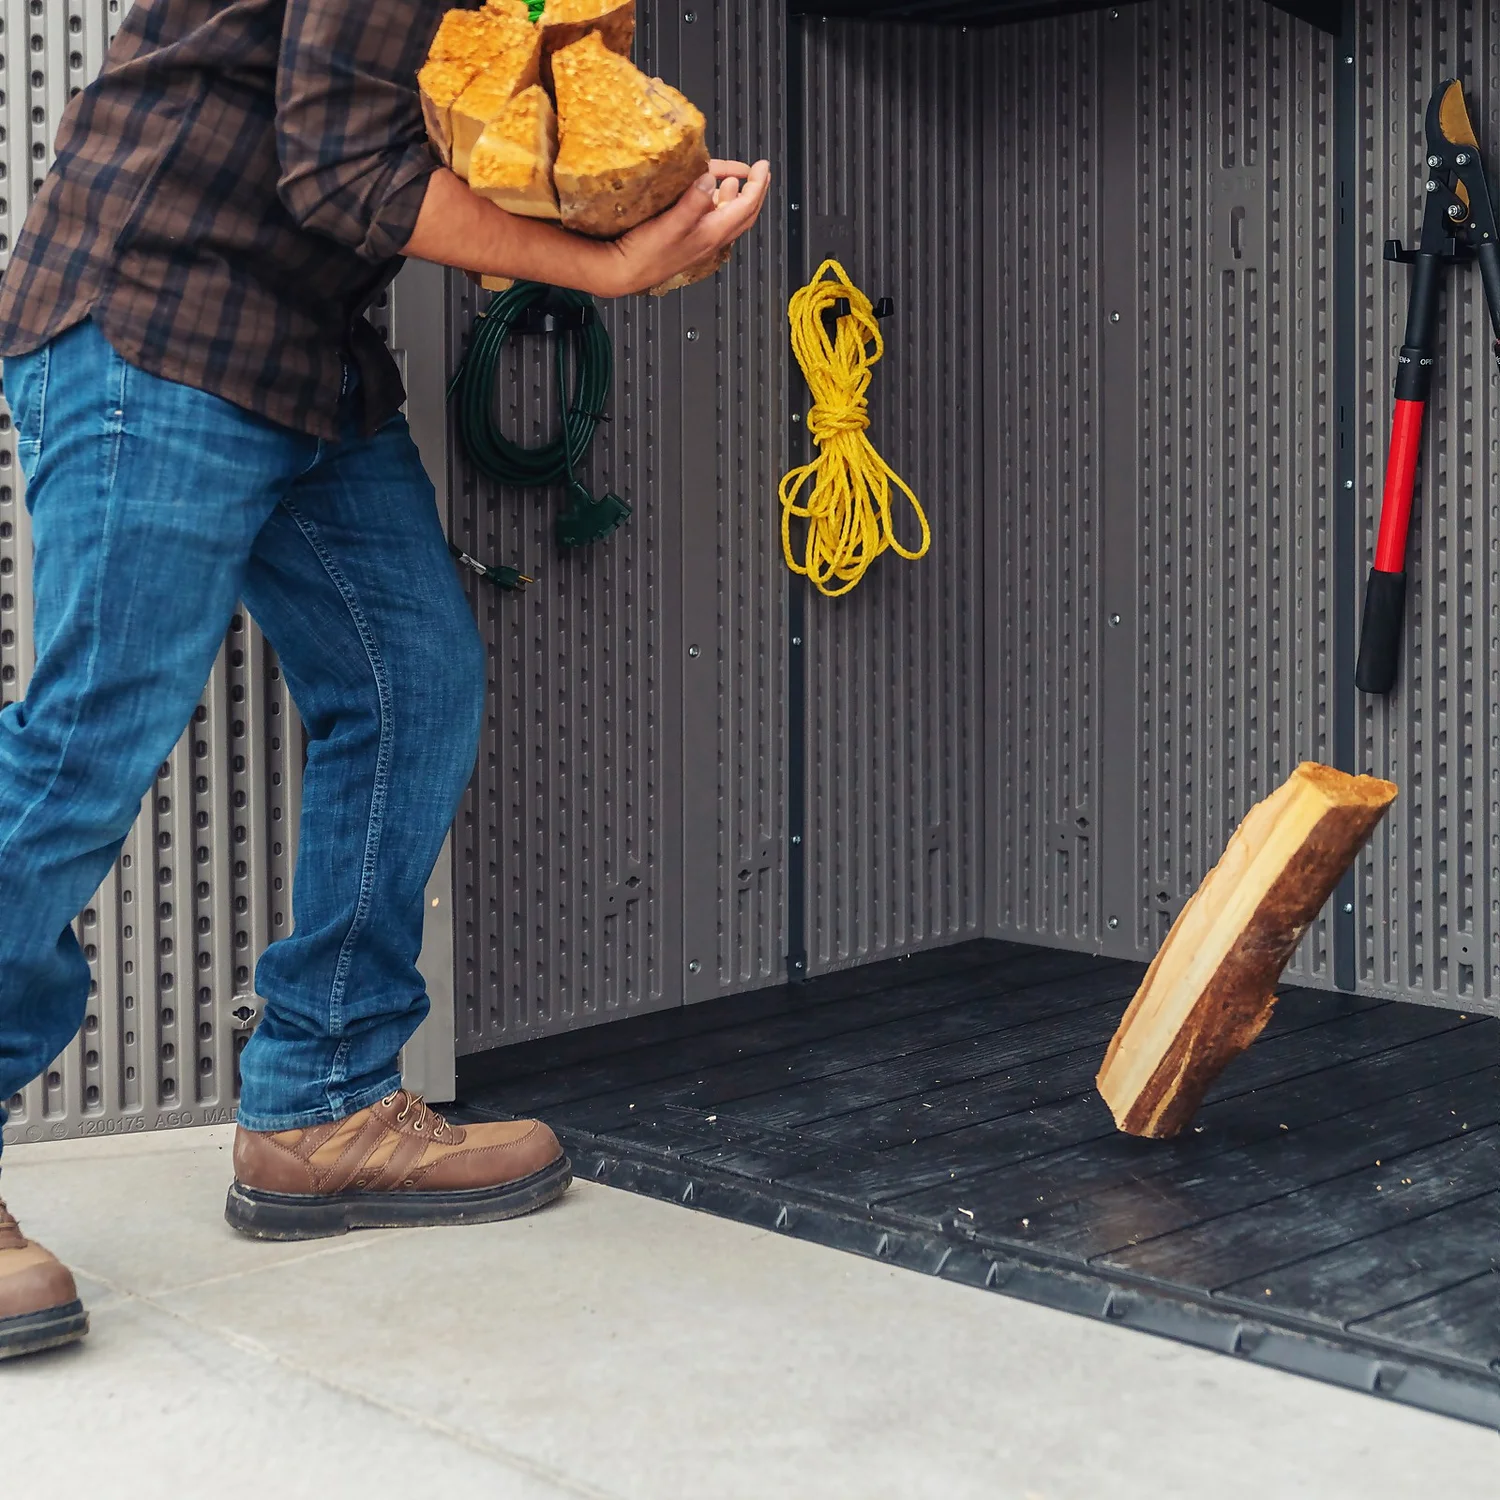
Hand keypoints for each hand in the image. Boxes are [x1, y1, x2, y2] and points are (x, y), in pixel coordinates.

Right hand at [599, 159, 771, 296]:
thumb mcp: (670, 225)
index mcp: (711, 234)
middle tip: (759, 172)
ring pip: (728, 217)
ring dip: (736, 196)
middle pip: (744, 214)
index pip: (745, 207)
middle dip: (754, 191)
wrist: (623, 272)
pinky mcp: (687, 240)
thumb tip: (711, 178)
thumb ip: (693, 202)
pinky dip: (717, 203)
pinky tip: (709, 194)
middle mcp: (710, 239)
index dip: (757, 185)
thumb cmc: (645, 254)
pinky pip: (712, 220)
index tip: (763, 166)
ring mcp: (700, 240)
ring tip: (736, 179)